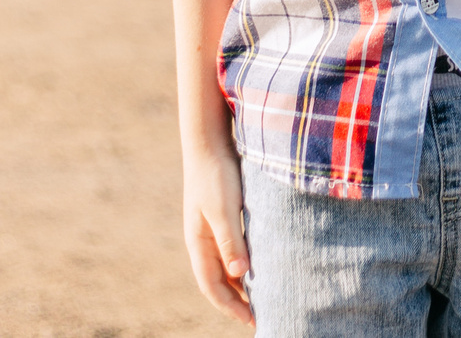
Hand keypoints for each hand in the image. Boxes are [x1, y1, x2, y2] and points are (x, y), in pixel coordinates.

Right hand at [181, 140, 252, 321]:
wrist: (209, 140)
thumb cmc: (216, 174)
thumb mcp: (224, 209)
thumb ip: (230, 241)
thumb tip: (240, 275)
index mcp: (198, 242)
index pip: (211, 286)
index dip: (230, 306)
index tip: (251, 320)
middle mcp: (202, 240)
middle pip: (217, 280)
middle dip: (235, 301)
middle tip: (258, 316)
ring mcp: (211, 229)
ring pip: (225, 265)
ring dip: (240, 284)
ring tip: (262, 297)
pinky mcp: (223, 216)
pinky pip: (232, 249)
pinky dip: (243, 263)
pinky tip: (259, 264)